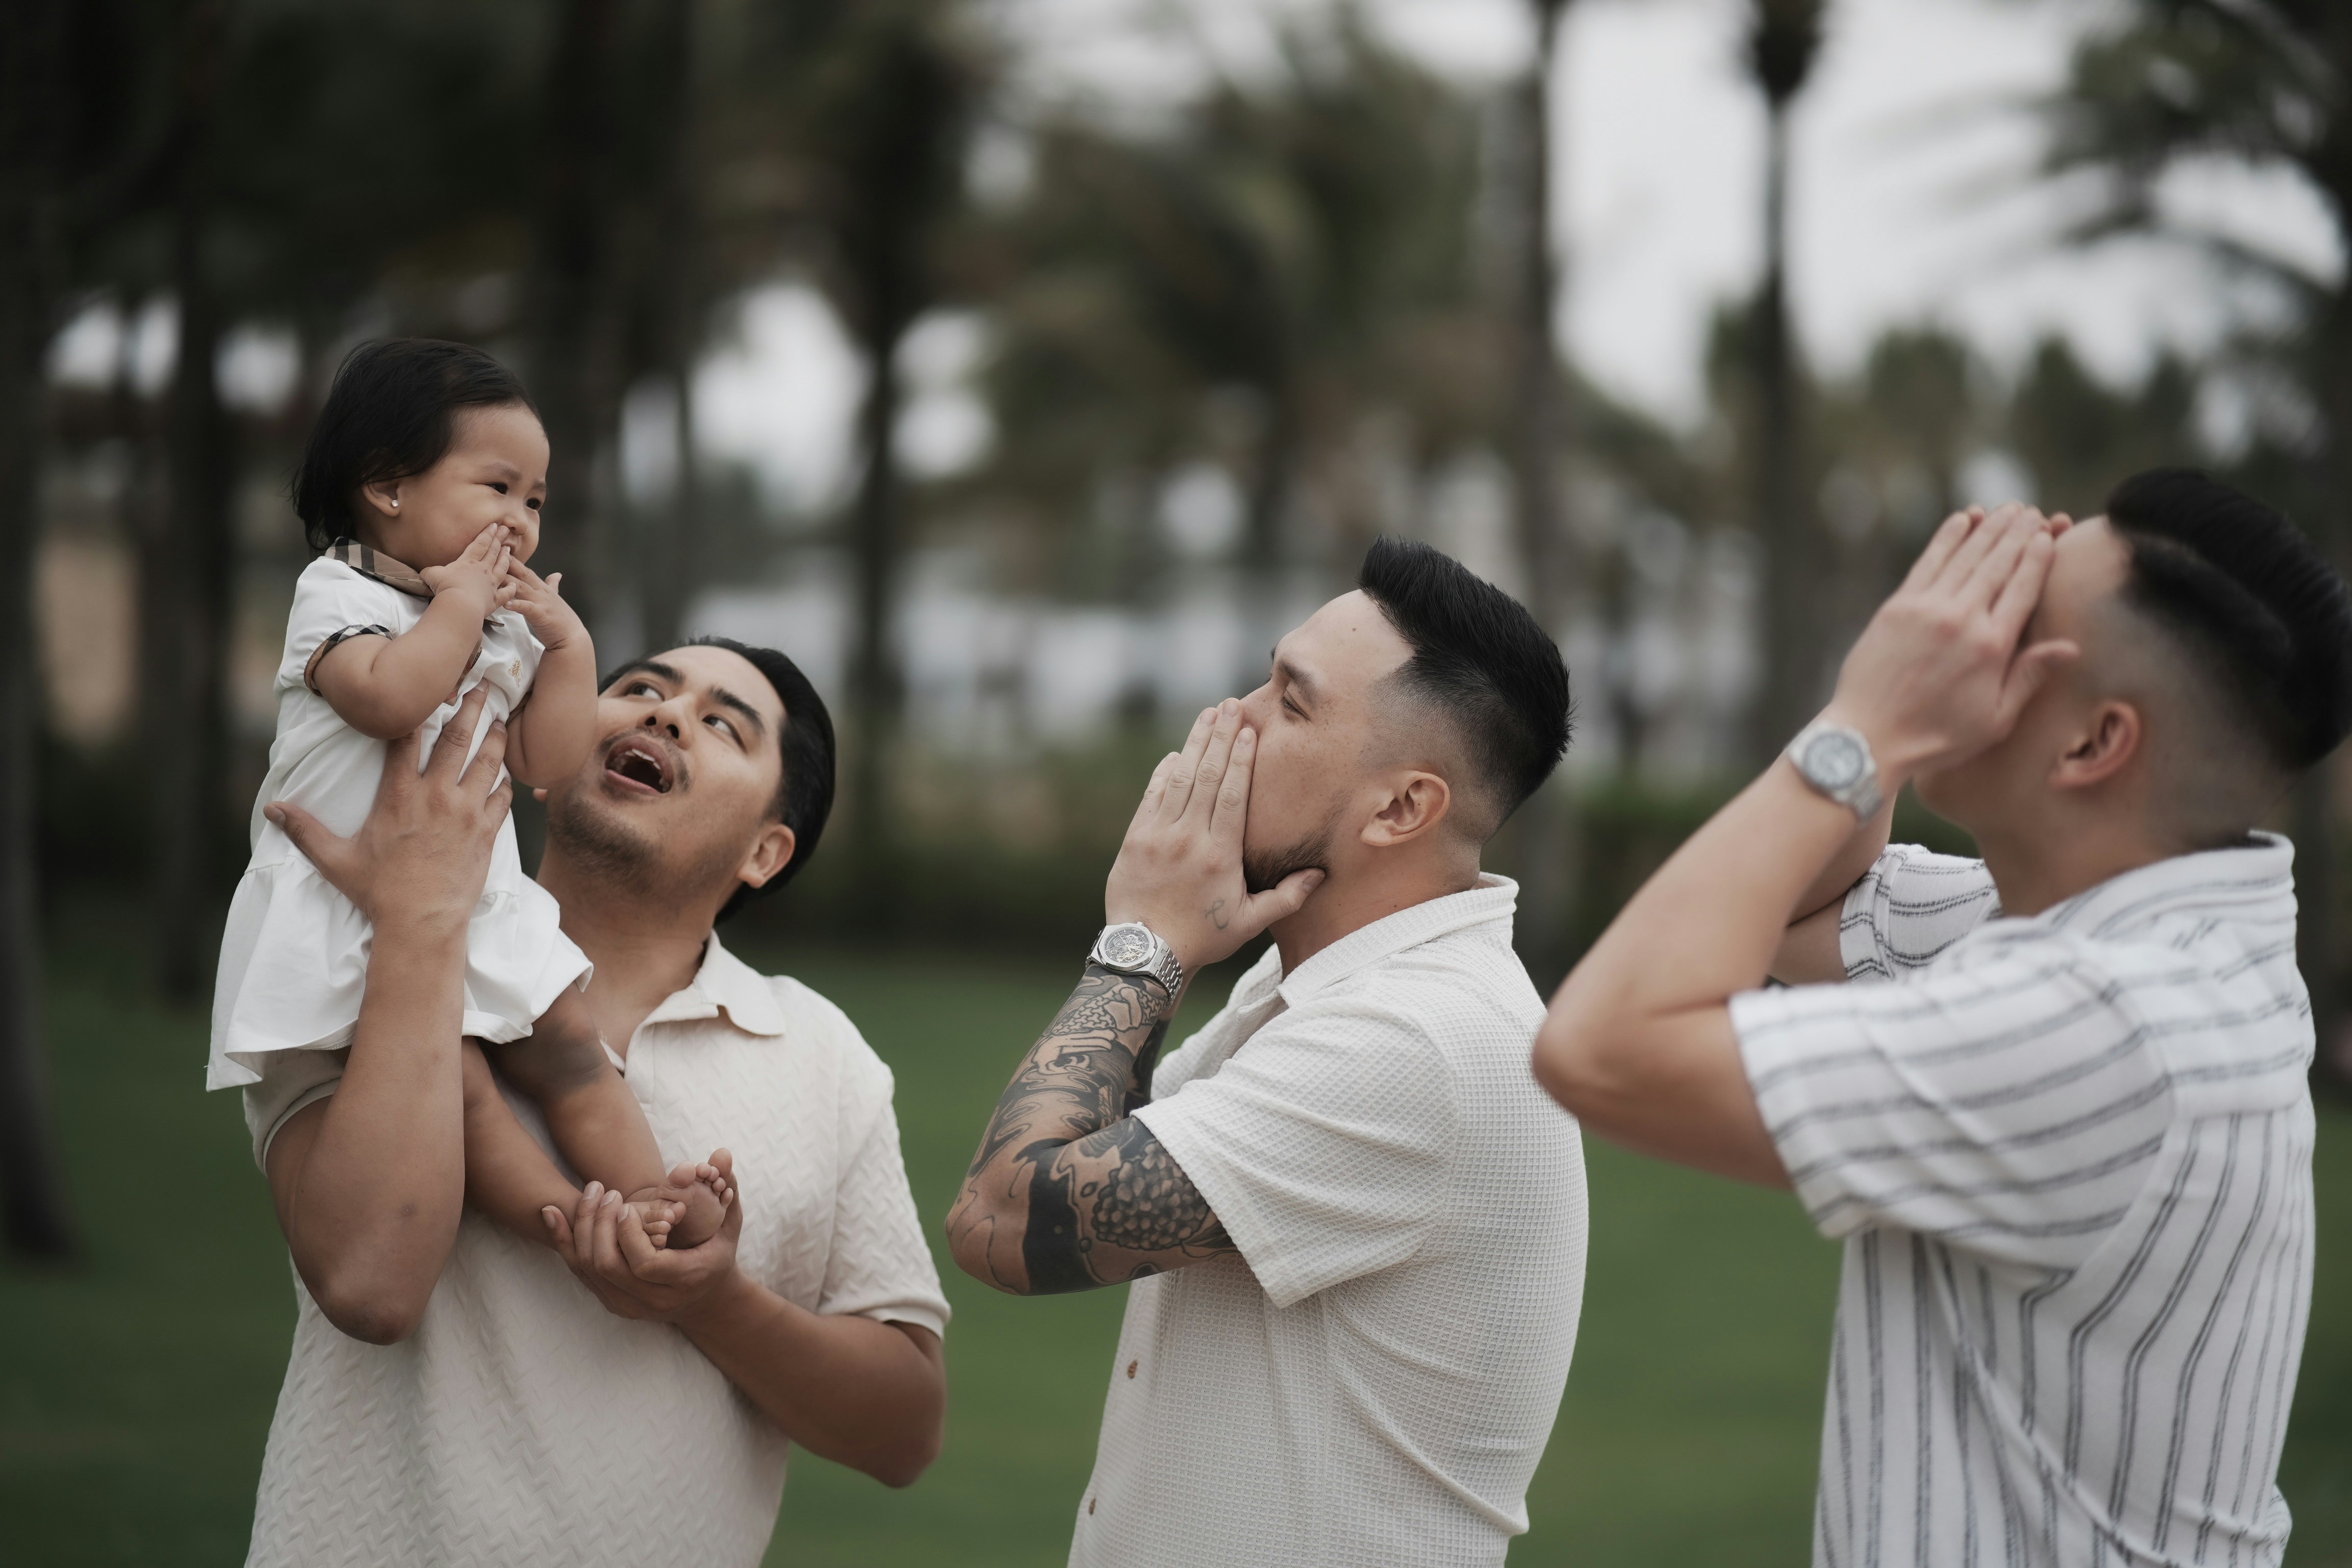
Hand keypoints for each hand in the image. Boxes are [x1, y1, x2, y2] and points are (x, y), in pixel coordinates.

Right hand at [263, 685, 511, 929]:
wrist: (422, 923)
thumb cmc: (379, 892)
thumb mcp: (335, 860)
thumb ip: (305, 831)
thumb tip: (270, 810)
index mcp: (399, 795)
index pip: (406, 739)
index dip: (416, 711)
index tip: (425, 689)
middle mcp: (436, 795)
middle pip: (457, 739)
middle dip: (470, 708)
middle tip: (481, 685)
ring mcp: (466, 812)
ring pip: (486, 762)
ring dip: (494, 738)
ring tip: (500, 718)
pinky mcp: (486, 832)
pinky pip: (501, 798)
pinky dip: (504, 782)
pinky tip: (506, 773)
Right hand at [419, 522, 516, 620]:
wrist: (460, 604)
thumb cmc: (446, 587)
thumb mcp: (432, 574)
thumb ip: (430, 571)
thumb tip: (425, 572)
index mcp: (468, 562)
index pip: (480, 544)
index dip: (487, 534)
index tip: (494, 525)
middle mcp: (483, 571)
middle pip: (492, 552)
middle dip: (498, 540)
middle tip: (505, 530)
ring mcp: (491, 584)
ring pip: (502, 568)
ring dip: (505, 558)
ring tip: (509, 550)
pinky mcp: (494, 599)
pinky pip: (505, 593)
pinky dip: (510, 589)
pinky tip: (514, 585)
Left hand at [501, 559, 589, 654]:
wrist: (572, 637)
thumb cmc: (561, 620)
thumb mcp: (555, 598)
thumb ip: (553, 585)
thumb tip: (556, 575)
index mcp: (543, 588)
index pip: (526, 571)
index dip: (513, 561)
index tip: (501, 551)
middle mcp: (541, 592)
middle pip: (522, 575)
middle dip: (508, 564)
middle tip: (494, 554)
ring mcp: (542, 603)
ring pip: (522, 588)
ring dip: (508, 581)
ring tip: (495, 576)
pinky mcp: (541, 615)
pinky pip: (527, 608)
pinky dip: (517, 605)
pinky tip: (507, 604)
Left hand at [542, 1173, 744, 1325]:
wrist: (705, 1299)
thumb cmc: (718, 1251)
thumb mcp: (730, 1222)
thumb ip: (729, 1188)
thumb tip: (722, 1153)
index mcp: (686, 1280)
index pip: (646, 1264)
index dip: (630, 1234)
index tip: (626, 1204)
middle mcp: (654, 1299)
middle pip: (609, 1266)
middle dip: (601, 1224)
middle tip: (608, 1192)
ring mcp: (629, 1304)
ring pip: (589, 1269)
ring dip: (583, 1227)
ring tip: (592, 1193)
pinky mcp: (611, 1301)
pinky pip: (580, 1272)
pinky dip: (564, 1241)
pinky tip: (552, 1212)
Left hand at [1105, 699, 1324, 975]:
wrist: (1144, 953)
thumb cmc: (1202, 939)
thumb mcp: (1249, 923)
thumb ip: (1286, 898)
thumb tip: (1319, 875)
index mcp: (1220, 854)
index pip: (1233, 795)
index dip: (1241, 759)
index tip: (1248, 731)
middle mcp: (1188, 837)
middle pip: (1207, 776)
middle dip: (1220, 737)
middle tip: (1230, 706)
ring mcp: (1158, 834)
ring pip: (1179, 778)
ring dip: (1194, 744)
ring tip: (1207, 716)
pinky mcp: (1135, 838)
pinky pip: (1153, 795)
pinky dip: (1165, 772)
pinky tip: (1177, 754)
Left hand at [1822, 502, 2078, 788]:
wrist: (1868, 736)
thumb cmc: (1935, 737)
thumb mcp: (1995, 719)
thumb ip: (2030, 677)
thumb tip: (2070, 647)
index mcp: (1992, 647)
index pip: (2023, 588)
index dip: (2038, 558)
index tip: (2049, 535)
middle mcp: (1962, 619)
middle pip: (1998, 564)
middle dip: (2018, 534)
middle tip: (2033, 512)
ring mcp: (1927, 608)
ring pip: (1965, 556)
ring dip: (1988, 529)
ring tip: (2008, 509)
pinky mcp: (1897, 606)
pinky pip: (1928, 562)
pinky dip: (1947, 537)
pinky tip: (1963, 519)